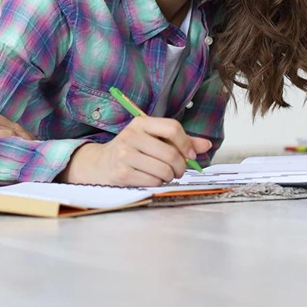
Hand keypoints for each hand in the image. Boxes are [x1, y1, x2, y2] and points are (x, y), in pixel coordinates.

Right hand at [58, 117, 212, 186]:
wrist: (100, 165)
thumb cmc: (131, 151)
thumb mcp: (152, 140)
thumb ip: (179, 141)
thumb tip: (206, 145)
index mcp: (140, 123)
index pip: (172, 128)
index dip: (186, 143)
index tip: (190, 155)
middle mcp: (131, 135)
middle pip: (170, 153)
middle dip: (180, 166)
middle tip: (179, 171)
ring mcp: (125, 154)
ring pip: (163, 169)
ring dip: (169, 176)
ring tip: (163, 175)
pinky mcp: (122, 173)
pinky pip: (153, 181)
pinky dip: (157, 183)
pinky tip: (150, 179)